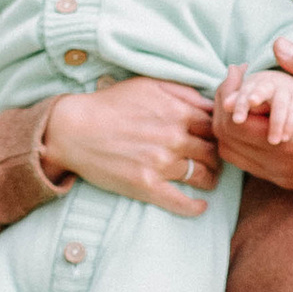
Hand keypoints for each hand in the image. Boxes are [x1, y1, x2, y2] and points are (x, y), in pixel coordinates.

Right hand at [43, 77, 221, 214]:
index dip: (219, 133)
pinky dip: (194, 207)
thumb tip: (212, 102)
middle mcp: (174, 138)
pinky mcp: (147, 186)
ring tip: (208, 179)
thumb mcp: (149, 84)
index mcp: (178, 112)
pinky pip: (181, 202)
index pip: (215, 127)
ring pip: (202, 176)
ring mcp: (161, 164)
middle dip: (217, 156)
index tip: (216, 138)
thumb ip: (184, 91)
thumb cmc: (110, 103)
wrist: (73, 129)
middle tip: (214, 160)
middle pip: (213, 152)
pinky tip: (200, 207)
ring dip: (210, 178)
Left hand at [212, 40, 292, 193]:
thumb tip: (276, 44)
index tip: (238, 69)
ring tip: (243, 96)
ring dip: (230, 125)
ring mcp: (283, 177)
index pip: (232, 121)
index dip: (226, 93)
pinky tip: (257, 116)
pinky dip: (242, 140)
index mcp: (291, 141)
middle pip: (225, 139)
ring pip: (232, 154)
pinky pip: (248, 163)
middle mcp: (281, 165)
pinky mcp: (288, 181)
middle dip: (223, 106)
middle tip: (236, 79)